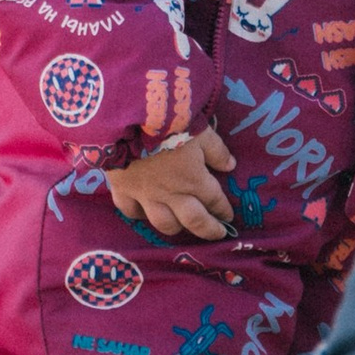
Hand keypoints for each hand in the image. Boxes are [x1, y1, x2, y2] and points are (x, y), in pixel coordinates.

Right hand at [107, 123, 235, 238]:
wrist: (130, 121)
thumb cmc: (171, 123)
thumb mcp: (202, 132)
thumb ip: (217, 150)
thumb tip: (230, 165)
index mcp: (194, 179)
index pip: (214, 200)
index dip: (223, 210)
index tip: (229, 216)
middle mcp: (172, 194)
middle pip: (193, 220)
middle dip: (208, 229)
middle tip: (217, 234)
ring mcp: (146, 195)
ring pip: (163, 223)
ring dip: (177, 227)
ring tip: (182, 226)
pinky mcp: (123, 189)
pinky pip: (130, 211)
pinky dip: (138, 215)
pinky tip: (142, 214)